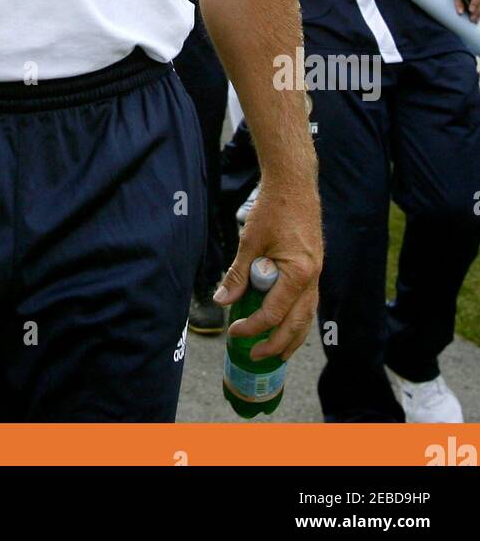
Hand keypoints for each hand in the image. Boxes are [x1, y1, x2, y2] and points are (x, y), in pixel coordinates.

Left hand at [214, 178, 322, 361]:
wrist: (295, 184)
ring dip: (291, 339)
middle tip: (255, 356)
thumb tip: (222, 300)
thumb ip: (238, 274)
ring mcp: (317, 274)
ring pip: (307, 317)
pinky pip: (308, 303)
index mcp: (299, 273)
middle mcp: (313, 278)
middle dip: (276, 345)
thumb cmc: (273, 208)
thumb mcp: (250, 241)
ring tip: (275, 354)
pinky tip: (286, 327)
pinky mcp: (314, 269)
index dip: (253, 326)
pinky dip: (297, 319)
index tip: (235, 332)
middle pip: (297, 324)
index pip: (274, 313)